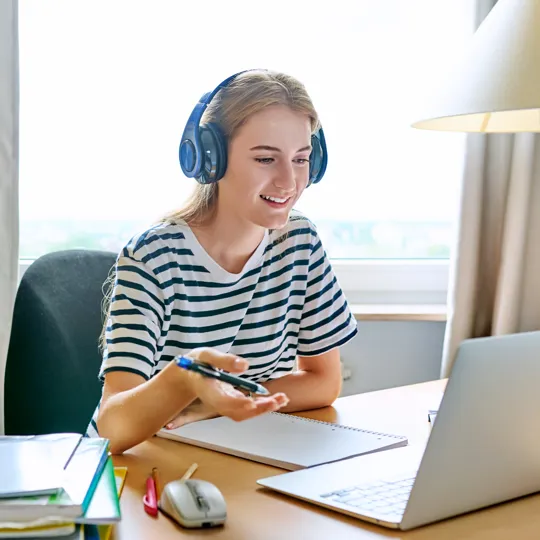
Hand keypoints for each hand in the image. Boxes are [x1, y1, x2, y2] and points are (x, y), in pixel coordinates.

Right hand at [166, 348, 288, 428]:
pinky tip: (277, 400)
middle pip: (237, 412)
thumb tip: (245, 366)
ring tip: (282, 399)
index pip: (223, 402)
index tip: (251, 402)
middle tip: (276, 401)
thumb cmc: (195, 363)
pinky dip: (261, 406)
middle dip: (258, 409)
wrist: (187, 376)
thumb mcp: (206, 355)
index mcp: (208, 391)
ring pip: (245, 413)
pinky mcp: (232, 402)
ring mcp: (225, 404)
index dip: (237, 404)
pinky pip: (247, 408)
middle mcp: (217, 402)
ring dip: (263, 409)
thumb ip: (223, 360)